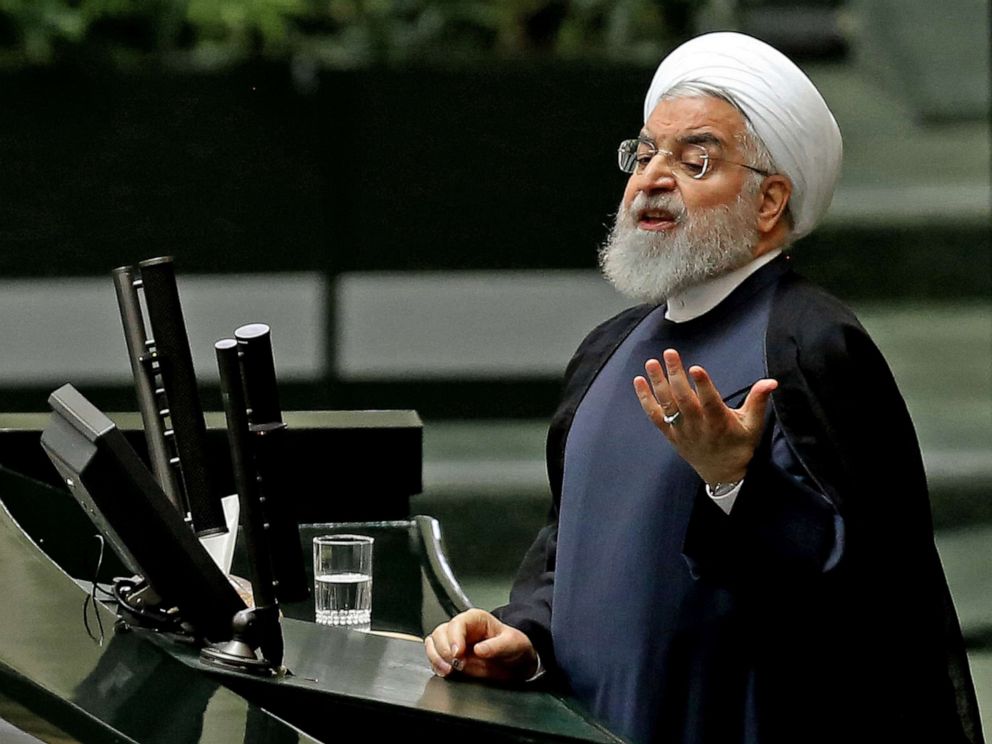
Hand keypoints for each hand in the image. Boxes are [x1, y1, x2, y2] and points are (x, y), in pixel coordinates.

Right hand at [424, 609, 537, 681]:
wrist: (516, 662)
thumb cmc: (513, 647)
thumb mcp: (512, 644)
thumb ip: (496, 646)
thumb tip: (479, 650)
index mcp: (475, 620)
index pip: (457, 623)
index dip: (454, 638)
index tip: (458, 654)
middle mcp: (461, 629)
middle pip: (441, 632)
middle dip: (444, 650)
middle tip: (454, 665)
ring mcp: (454, 642)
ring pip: (434, 644)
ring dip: (437, 657)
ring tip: (448, 670)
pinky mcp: (451, 657)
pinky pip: (435, 657)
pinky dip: (436, 665)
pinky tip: (445, 672)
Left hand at [633, 348, 776, 485]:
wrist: (723, 474)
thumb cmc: (740, 446)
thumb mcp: (754, 425)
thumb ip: (759, 400)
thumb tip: (771, 381)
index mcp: (719, 423)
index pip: (710, 402)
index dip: (703, 385)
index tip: (695, 367)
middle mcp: (697, 426)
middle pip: (684, 399)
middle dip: (676, 375)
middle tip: (670, 353)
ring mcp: (681, 430)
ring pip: (667, 405)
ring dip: (657, 383)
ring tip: (651, 363)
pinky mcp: (670, 433)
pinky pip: (654, 416)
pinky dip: (645, 399)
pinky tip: (638, 381)